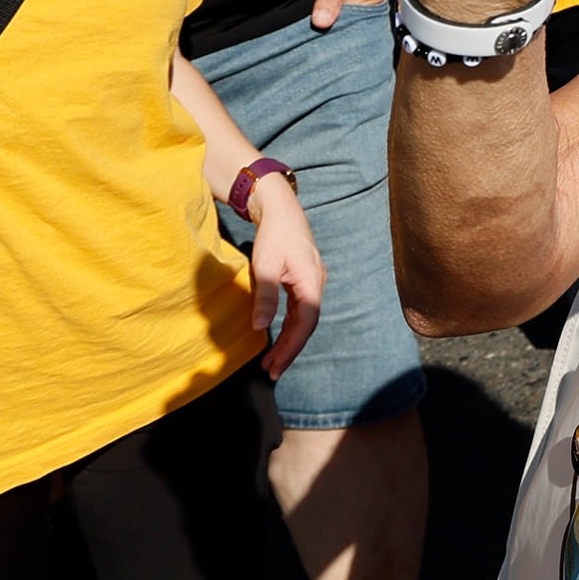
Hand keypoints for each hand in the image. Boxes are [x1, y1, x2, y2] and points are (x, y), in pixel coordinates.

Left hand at [244, 177, 326, 378]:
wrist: (281, 209)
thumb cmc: (273, 235)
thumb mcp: (264, 266)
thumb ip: (265, 297)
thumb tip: (261, 328)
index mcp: (311, 283)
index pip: (305, 323)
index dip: (291, 347)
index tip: (275, 365)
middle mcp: (317, 284)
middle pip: (307, 325)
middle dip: (289, 350)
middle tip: (271, 371)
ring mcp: (313, 282)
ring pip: (305, 319)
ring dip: (289, 340)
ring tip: (272, 360)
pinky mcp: (306, 279)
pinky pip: (301, 309)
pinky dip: (290, 326)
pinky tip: (279, 334)